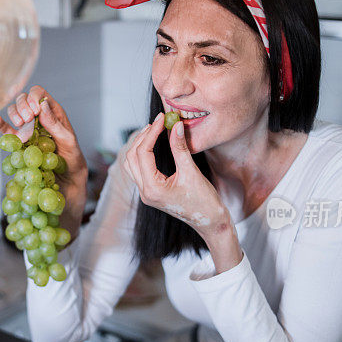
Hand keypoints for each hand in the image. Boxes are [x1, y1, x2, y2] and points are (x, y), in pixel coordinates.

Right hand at [0, 86, 88, 236]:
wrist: (65, 192)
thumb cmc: (73, 168)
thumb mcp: (71, 147)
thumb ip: (57, 126)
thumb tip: (43, 106)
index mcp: (55, 117)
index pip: (41, 95)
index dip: (35, 98)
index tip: (34, 111)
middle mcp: (40, 122)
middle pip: (24, 101)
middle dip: (22, 106)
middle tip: (27, 121)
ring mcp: (27, 133)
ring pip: (14, 113)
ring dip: (14, 115)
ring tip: (21, 129)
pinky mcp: (18, 146)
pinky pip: (6, 132)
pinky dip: (0, 124)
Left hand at [123, 114, 230, 238]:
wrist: (209, 222)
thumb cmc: (204, 202)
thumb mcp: (191, 172)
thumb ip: (180, 148)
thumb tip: (175, 125)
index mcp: (152, 188)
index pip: (143, 153)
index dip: (151, 133)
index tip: (162, 119)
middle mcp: (145, 192)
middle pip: (132, 157)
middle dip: (143, 137)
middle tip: (158, 122)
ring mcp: (146, 193)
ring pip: (132, 164)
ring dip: (139, 146)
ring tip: (154, 131)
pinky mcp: (151, 192)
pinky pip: (138, 170)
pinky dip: (142, 155)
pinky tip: (153, 145)